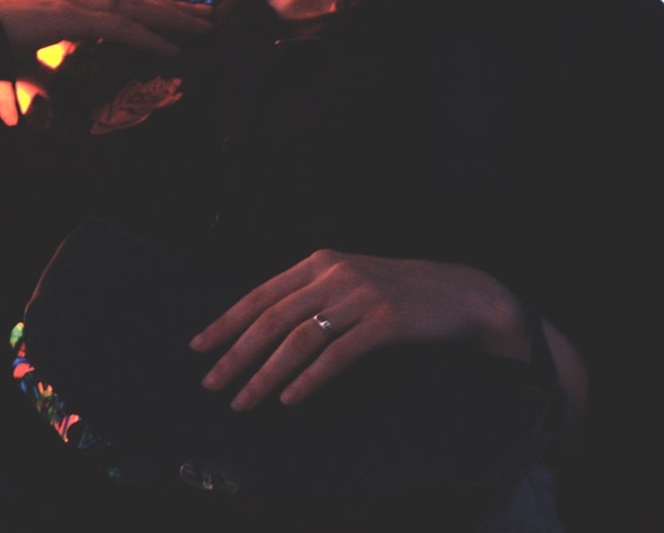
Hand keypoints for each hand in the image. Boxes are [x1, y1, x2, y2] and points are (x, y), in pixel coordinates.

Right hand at [0, 0, 213, 60]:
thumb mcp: (26, 68)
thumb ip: (47, 78)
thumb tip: (60, 94)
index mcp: (67, 10)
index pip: (121, 7)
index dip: (154, 12)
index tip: (184, 21)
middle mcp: (74, 1)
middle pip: (138, 0)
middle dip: (176, 8)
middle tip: (212, 16)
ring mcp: (71, 5)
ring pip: (136, 8)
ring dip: (174, 18)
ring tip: (206, 28)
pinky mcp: (65, 18)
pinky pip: (116, 28)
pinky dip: (148, 37)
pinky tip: (172, 49)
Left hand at [190, 250, 529, 410]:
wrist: (463, 295)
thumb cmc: (402, 294)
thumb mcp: (351, 282)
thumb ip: (313, 295)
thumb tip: (264, 329)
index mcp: (321, 261)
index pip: (261, 294)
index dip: (227, 321)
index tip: (200, 346)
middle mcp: (335, 274)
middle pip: (272, 318)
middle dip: (236, 354)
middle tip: (212, 383)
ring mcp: (360, 296)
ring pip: (298, 339)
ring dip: (265, 374)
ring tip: (244, 401)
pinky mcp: (386, 322)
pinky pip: (336, 355)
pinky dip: (308, 379)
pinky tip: (289, 399)